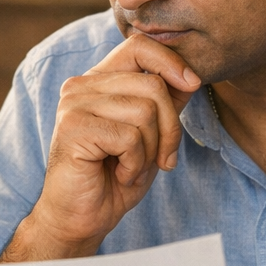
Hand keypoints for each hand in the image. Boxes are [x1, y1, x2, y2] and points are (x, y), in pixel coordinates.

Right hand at [2, 35, 200, 260]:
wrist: (80, 219)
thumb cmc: (112, 179)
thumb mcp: (149, 136)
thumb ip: (165, 104)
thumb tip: (191, 76)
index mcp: (98, 81)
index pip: (139, 46)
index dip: (172, 62)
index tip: (192, 86)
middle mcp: (81, 86)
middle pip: (152, 85)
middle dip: (170, 128)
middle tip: (162, 158)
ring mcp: (74, 104)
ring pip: (145, 111)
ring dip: (150, 149)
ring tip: (131, 166)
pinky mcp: (73, 127)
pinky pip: (129, 136)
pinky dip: (135, 162)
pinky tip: (118, 173)